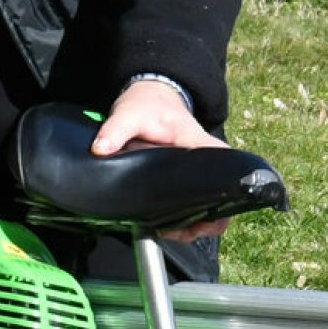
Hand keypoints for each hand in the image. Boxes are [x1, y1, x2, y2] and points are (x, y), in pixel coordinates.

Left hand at [92, 78, 230, 240]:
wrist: (151, 98)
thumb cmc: (148, 105)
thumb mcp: (130, 113)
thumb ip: (116, 129)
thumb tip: (101, 149)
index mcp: (204, 147)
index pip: (226, 181)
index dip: (216, 207)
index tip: (194, 221)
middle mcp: (209, 162)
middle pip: (219, 204)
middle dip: (199, 224)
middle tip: (171, 231)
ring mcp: (200, 174)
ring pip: (207, 210)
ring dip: (189, 225)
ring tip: (165, 230)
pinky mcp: (189, 180)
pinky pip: (194, 206)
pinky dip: (182, 219)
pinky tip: (163, 225)